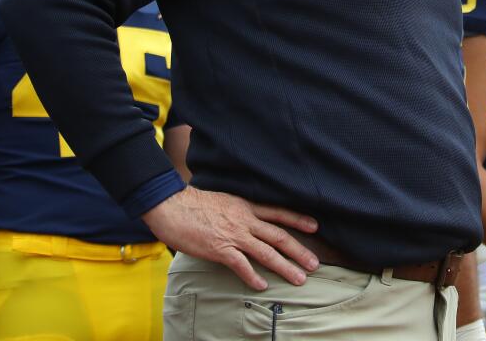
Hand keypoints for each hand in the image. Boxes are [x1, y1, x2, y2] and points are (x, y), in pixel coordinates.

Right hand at [142, 186, 319, 289]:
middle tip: (315, 263)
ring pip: (266, 252)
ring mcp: (233, 234)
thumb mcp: (223, 200)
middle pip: (279, 235)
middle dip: (299, 250)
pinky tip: (262, 286)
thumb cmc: (192, 203)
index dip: (298, 219)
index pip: (278, 212)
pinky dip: (253, 276)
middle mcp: (244, 219)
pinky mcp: (219, 248)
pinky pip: (241, 265)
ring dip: (285, 267)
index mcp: (245, 206)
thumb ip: (237, 210)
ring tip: (299, 279)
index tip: (315, 226)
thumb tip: (244, 218)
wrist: (170, 204)